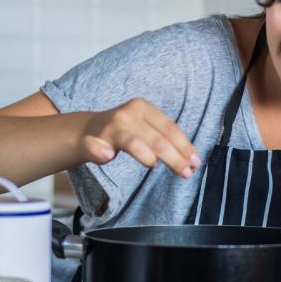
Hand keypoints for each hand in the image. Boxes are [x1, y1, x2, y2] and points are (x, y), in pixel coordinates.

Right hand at [81, 98, 200, 177]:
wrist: (85, 130)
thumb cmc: (122, 131)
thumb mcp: (144, 127)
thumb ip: (164, 139)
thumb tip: (192, 161)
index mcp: (143, 108)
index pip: (169, 127)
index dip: (184, 146)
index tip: (195, 162)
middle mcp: (127, 115)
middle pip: (156, 139)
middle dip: (174, 158)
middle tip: (186, 173)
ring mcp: (109, 128)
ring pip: (133, 144)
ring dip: (148, 157)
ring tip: (154, 165)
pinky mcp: (90, 142)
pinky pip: (95, 148)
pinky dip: (100, 152)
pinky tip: (107, 156)